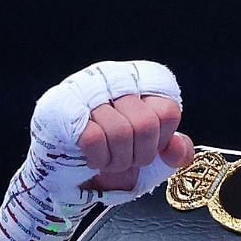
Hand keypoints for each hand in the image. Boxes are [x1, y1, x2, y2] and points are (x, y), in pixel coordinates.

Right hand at [30, 61, 192, 204]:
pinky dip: (99, 158)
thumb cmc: (116, 151)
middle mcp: (113, 76)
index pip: (168, 111)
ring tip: (110, 161)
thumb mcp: (154, 151)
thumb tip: (178, 146)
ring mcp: (86, 89)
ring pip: (120, 132)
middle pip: (146, 123)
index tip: (147, 145)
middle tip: (128, 160)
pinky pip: (93, 138)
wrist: (71, 164)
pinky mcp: (62, 107)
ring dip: (119, 160)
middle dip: (141, 154)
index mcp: (140, 79)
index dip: (162, 139)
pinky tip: (94, 159)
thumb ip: (177, 150)